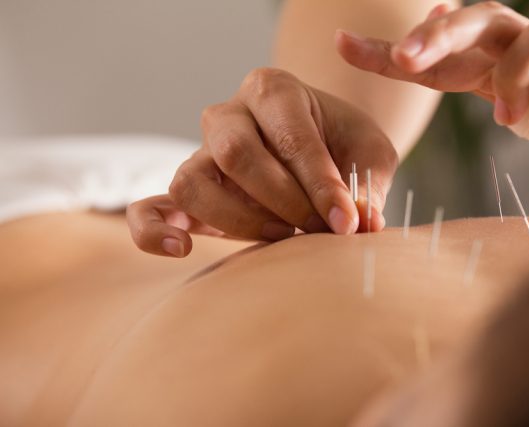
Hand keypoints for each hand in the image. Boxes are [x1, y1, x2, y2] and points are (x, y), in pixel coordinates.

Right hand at [127, 68, 397, 256]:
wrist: (320, 144)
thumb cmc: (343, 145)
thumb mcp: (369, 155)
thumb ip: (367, 186)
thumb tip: (363, 223)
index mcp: (273, 90)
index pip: (290, 137)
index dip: (320, 185)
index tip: (347, 223)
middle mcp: (229, 115)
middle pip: (236, 153)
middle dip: (283, 201)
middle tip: (319, 230)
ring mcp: (202, 153)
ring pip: (192, 182)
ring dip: (239, 220)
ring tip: (283, 237)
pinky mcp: (190, 191)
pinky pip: (150, 208)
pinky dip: (154, 230)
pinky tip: (182, 249)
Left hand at [336, 2, 528, 149]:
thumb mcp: (488, 82)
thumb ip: (449, 65)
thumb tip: (412, 32)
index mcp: (489, 47)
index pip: (434, 39)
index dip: (389, 45)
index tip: (340, 43)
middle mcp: (523, 38)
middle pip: (481, 16)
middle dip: (440, 36)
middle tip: (408, 61)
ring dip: (519, 78)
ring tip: (508, 121)